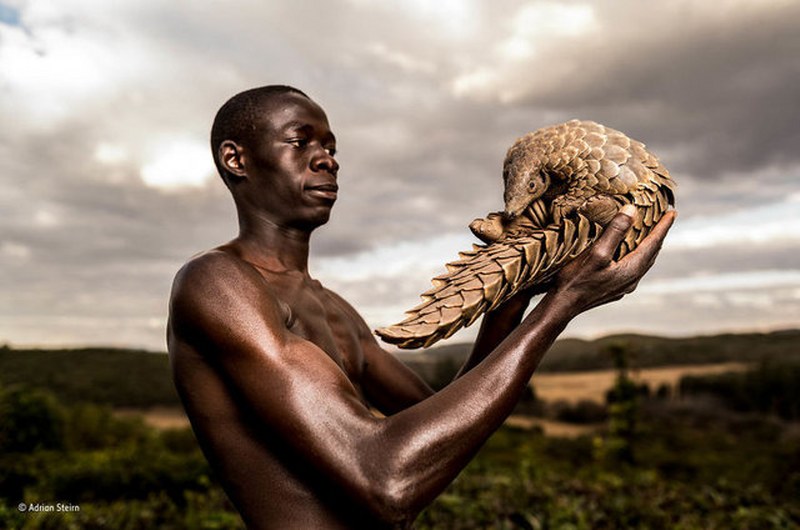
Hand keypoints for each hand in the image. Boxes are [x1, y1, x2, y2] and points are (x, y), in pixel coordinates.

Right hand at [550, 205, 676, 317]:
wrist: (562, 306)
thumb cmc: (577, 280)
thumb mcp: (597, 252)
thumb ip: (615, 231)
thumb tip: (632, 210)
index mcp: (632, 269)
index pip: (654, 243)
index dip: (663, 226)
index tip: (672, 211)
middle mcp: (632, 279)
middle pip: (652, 253)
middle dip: (659, 234)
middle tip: (665, 219)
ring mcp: (624, 286)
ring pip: (644, 261)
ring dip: (649, 246)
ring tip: (651, 233)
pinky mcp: (614, 289)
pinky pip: (634, 268)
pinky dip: (637, 255)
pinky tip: (630, 253)